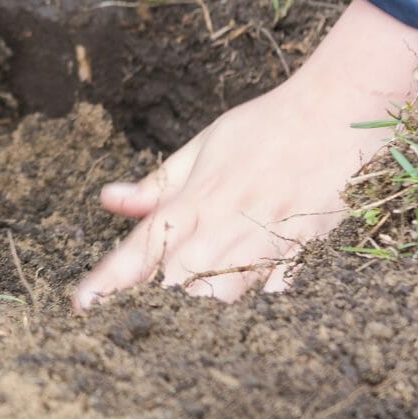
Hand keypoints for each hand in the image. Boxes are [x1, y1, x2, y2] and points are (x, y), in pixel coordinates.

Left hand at [73, 0, 417, 306]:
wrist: (336, 113)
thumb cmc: (265, 128)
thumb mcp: (202, 146)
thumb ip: (157, 183)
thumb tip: (108, 199)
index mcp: (195, 197)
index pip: (140, 247)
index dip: (108, 279)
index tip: (81, 304)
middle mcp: (225, 224)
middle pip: (176, 283)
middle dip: (155, 298)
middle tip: (140, 305)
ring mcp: (266, 241)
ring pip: (222, 296)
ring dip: (202, 301)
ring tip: (193, 296)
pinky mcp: (304, 252)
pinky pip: (271, 293)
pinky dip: (253, 297)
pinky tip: (247, 292)